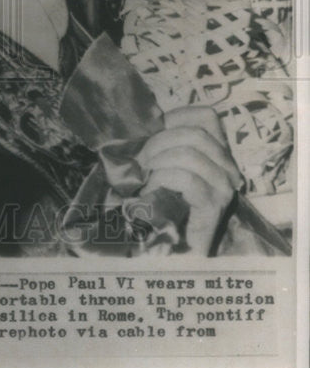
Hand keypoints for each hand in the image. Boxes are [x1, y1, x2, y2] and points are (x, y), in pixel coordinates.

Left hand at [137, 106, 242, 254]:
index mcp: (216, 152)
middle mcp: (227, 167)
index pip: (206, 116)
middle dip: (158, 143)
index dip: (175, 119)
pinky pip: (188, 179)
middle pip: (195, 133)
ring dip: (158, 163)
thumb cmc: (160, 204)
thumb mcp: (161, 164)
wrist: (168, 250)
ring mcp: (224, 187)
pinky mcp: (215, 206)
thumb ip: (161, 143)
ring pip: (190, 154)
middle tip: (140, 163)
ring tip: (145, 178)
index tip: (150, 135)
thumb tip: (140, 122)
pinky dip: (163, 180)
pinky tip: (150, 191)